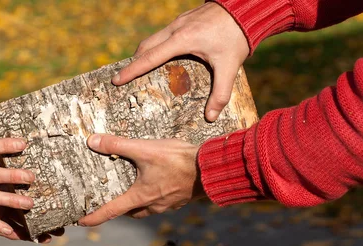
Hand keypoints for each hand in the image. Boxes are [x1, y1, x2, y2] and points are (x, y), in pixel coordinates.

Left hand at [79, 134, 203, 226]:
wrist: (210, 168)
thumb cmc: (178, 161)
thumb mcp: (144, 149)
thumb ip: (117, 145)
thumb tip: (93, 141)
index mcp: (140, 197)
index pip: (111, 211)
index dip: (94, 217)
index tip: (81, 222)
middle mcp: (152, 205)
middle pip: (129, 212)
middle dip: (118, 209)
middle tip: (109, 201)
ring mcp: (167, 204)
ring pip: (145, 209)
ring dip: (136, 203)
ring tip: (131, 190)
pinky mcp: (179, 199)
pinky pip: (160, 202)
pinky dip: (152, 196)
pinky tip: (155, 183)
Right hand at [112, 2, 248, 121]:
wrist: (246, 8)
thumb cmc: (236, 36)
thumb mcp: (229, 67)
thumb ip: (220, 94)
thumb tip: (211, 117)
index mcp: (181, 41)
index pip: (149, 58)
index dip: (131, 70)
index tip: (116, 80)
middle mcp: (176, 29)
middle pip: (145, 46)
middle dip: (134, 62)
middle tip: (124, 77)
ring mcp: (179, 21)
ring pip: (153, 38)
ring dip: (145, 53)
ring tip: (141, 68)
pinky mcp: (185, 18)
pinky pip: (164, 33)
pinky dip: (157, 45)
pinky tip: (164, 55)